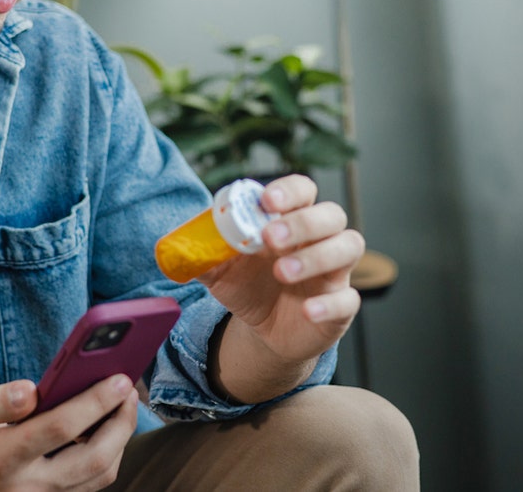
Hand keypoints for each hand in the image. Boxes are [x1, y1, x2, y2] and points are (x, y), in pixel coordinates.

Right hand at [0, 376, 138, 491]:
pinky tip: (105, 432)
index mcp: (1, 456)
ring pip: (97, 479)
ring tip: (122, 408)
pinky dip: (105, 461)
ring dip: (119, 442)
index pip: (61, 428)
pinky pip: (87, 488)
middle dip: (121, 423)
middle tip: (129, 391)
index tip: (120, 379)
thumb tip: (30, 391)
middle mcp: (24, 486)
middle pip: (93, 459)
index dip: (96, 402)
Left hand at [198, 175, 363, 399]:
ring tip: (282, 271)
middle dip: (303, 222)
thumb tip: (173, 247)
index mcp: (290, 221)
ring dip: (316, 256)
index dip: (289, 191)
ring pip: (348, 247)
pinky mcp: (340, 306)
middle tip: (270, 237)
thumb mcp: (220, 271)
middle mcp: (319, 240)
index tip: (266, 201)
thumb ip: (203, 254)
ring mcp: (334, 271)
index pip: (303, 190)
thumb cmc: (250, 287)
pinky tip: (307, 310)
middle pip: (331, 214)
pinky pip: (349, 300)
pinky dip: (329, 304)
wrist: (265, 332)